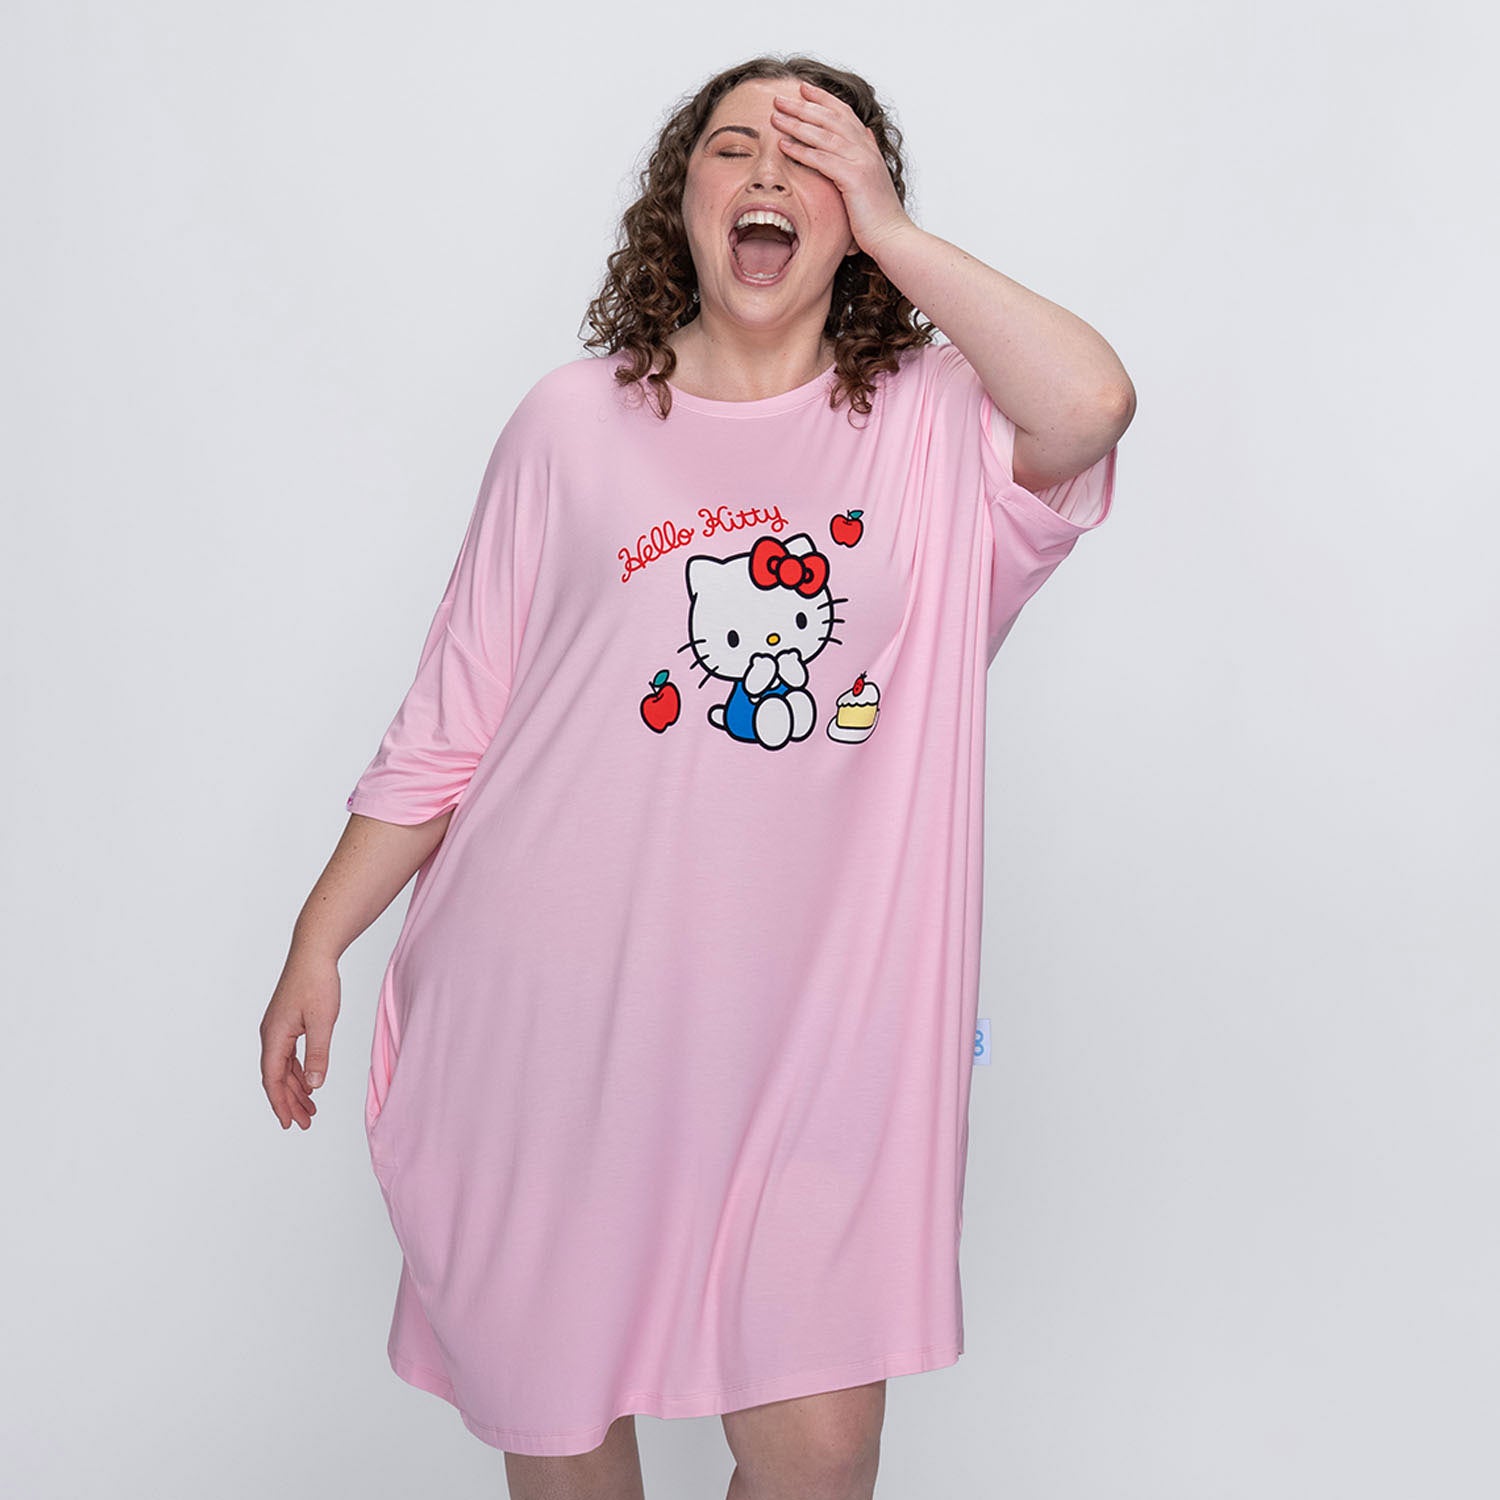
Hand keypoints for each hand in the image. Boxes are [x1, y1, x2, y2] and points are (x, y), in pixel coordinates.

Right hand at [260, 950, 340, 1130]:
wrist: (313, 951)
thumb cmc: (317, 981)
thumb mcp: (322, 1021)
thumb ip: (317, 1055)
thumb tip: (313, 1086)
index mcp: (274, 1036)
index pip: (272, 1079)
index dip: (280, 1103)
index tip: (289, 1123)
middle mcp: (271, 1034)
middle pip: (276, 1078)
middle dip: (290, 1102)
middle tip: (305, 1123)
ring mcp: (278, 1028)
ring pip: (283, 1067)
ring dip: (295, 1088)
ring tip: (310, 1108)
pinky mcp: (287, 1022)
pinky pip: (289, 1055)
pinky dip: (298, 1072)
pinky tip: (309, 1082)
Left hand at [770, 80, 914, 258]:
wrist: (893, 236)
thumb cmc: (878, 215)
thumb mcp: (873, 178)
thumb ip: (867, 154)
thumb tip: (866, 135)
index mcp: (868, 147)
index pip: (844, 113)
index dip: (823, 99)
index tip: (803, 89)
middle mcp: (865, 149)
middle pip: (830, 118)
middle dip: (803, 106)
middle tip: (780, 99)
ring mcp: (860, 161)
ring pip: (824, 134)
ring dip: (797, 124)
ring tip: (775, 117)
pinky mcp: (853, 178)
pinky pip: (822, 159)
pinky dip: (802, 150)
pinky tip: (784, 145)